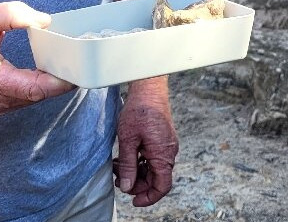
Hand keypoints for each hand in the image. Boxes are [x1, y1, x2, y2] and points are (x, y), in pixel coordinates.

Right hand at [0, 2, 73, 112]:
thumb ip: (14, 15)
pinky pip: (26, 96)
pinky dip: (41, 84)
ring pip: (34, 97)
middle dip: (61, 79)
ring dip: (52, 82)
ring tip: (72, 62)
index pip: (33, 88)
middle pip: (38, 94)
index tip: (79, 71)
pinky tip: (53, 68)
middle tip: (83, 60)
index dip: (59, 82)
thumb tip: (45, 21)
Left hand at [114, 76, 177, 206]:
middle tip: (118, 178)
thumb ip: (128, 165)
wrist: (149, 87)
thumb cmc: (139, 110)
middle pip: (156, 179)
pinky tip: (126, 156)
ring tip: (118, 165)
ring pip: (153, 168)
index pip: (162, 186)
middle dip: (136, 183)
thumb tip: (127, 187)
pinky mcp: (162, 138)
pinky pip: (153, 157)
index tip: (133, 200)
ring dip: (136, 171)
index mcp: (163, 154)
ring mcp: (167, 145)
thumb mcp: (128, 139)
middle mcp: (168, 151)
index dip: (148, 197)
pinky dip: (140, 161)